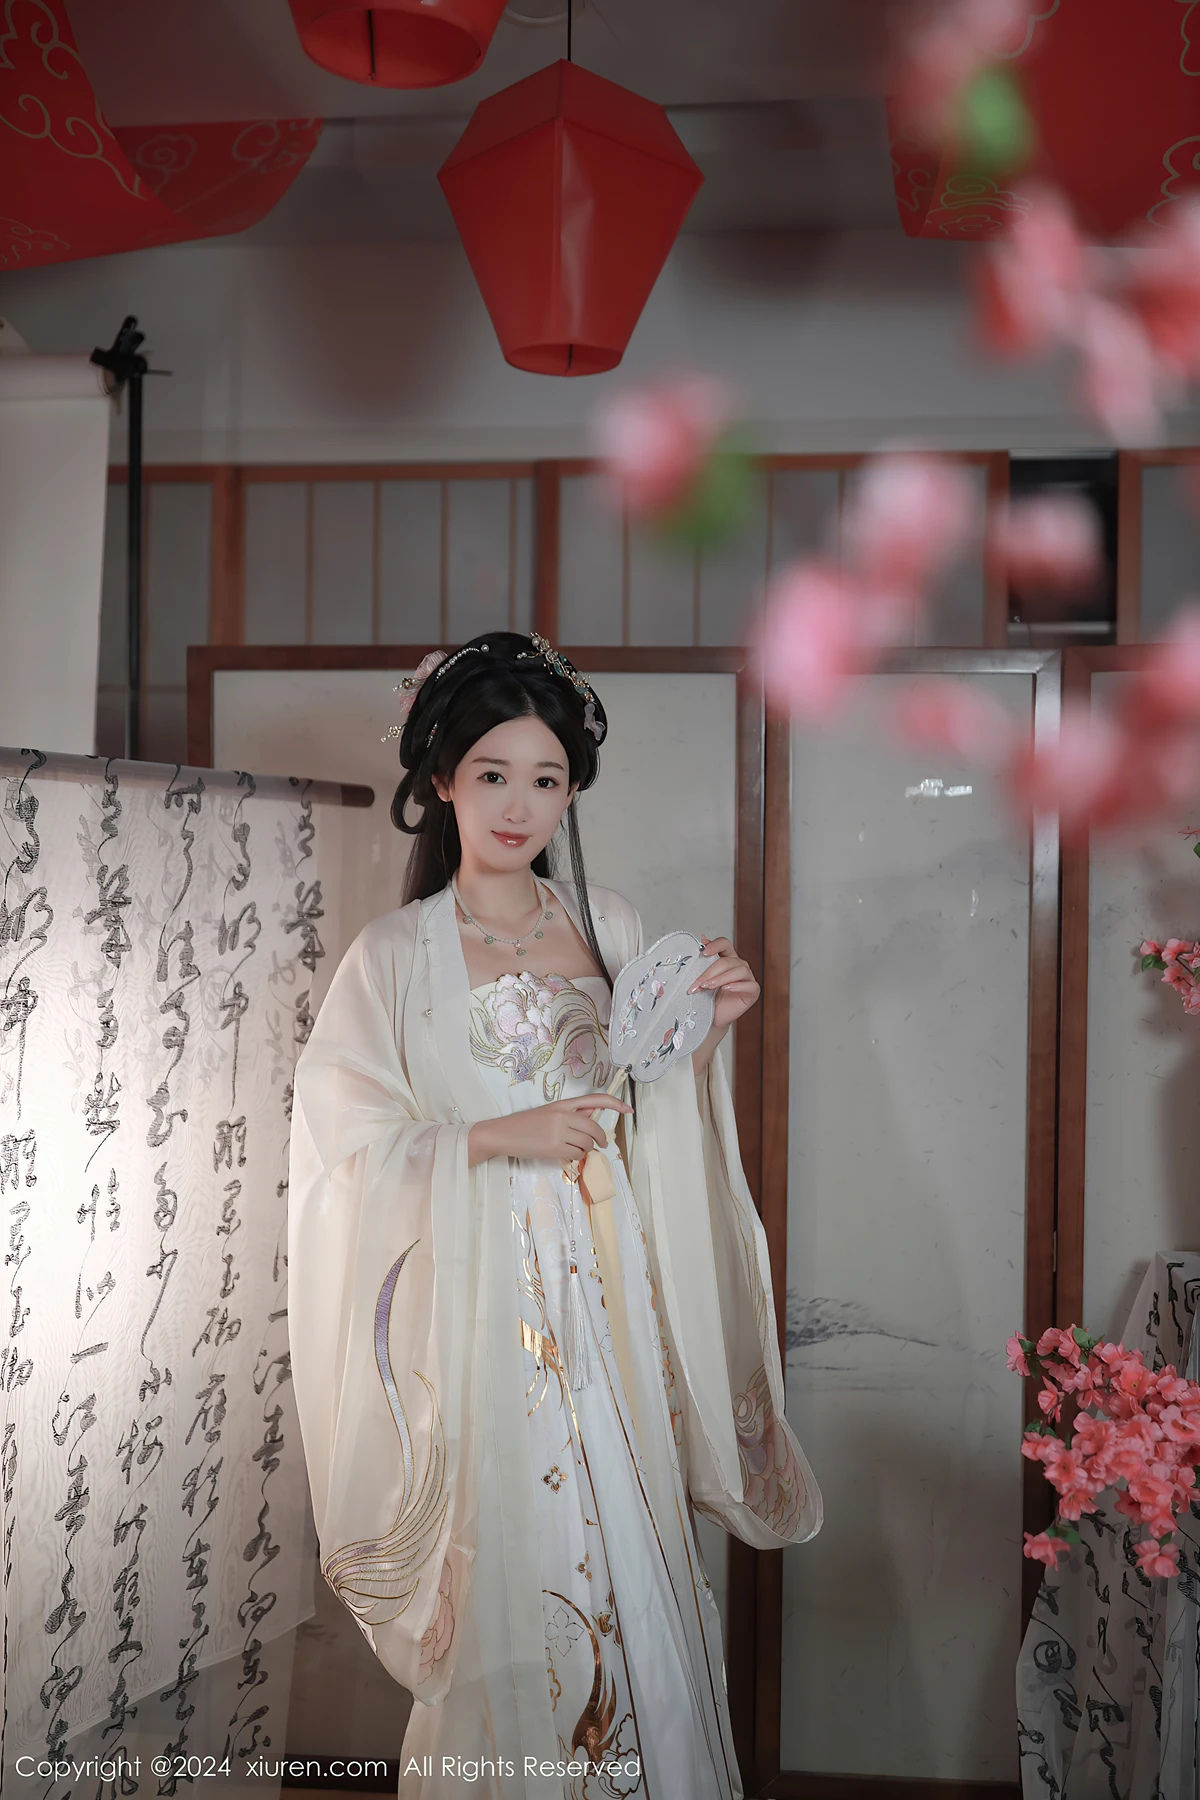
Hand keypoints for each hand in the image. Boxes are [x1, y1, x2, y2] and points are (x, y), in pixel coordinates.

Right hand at [468, 1093, 631, 1168]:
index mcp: (563, 1104)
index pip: (595, 1099)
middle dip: (601, 1138)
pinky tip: (563, 1153)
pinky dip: (575, 1156)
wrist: (503, 1134)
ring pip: (587, 1143)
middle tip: (601, 1144)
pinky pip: (577, 1154)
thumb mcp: (549, 1113)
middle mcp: (563, 1115)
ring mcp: (559, 1131)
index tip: (628, 1110)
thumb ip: (571, 1115)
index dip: (615, 1104)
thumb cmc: (525, 1124)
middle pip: (594, 1127)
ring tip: (572, 1148)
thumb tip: (591, 1122)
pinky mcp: (555, 1147)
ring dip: (585, 1149)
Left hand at [689, 935, 760, 1031]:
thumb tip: (702, 938)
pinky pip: (750, 984)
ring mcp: (747, 978)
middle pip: (728, 961)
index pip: (724, 943)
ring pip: (739, 970)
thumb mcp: (702, 978)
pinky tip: (726, 989)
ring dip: (721, 978)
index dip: (715, 945)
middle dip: (710, 972)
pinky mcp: (753, 991)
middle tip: (698, 983)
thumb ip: (702, 959)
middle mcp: (739, 965)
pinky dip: (738, 985)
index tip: (703, 952)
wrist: (712, 1017)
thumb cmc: (708, 998)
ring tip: (708, 987)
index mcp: (727, 958)